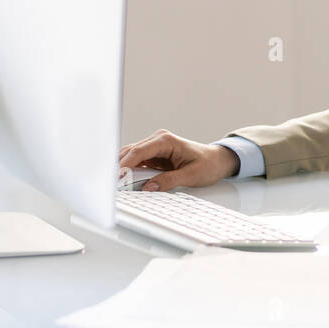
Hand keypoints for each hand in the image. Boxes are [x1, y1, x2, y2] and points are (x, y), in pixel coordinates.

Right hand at [117, 130, 239, 190]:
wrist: (218, 160)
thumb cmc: (208, 164)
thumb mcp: (191, 176)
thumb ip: (168, 181)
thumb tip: (149, 187)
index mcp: (166, 140)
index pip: (139, 151)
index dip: (125, 164)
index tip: (116, 176)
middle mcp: (158, 140)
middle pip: (131, 152)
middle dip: (119, 167)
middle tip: (110, 183)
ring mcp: (155, 146)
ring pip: (131, 156)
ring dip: (123, 169)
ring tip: (115, 184)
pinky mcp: (154, 155)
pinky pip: (137, 162)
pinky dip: (130, 171)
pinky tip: (125, 181)